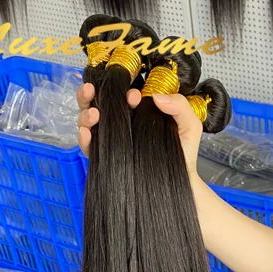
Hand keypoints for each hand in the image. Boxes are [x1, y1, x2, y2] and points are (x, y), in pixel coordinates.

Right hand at [77, 84, 203, 175]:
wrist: (181, 181)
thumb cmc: (183, 154)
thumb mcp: (189, 125)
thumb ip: (180, 106)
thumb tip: (156, 97)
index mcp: (136, 112)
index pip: (120, 95)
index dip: (120, 90)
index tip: (133, 96)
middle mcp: (121, 124)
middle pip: (97, 103)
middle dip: (89, 94)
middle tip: (91, 90)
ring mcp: (112, 141)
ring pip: (88, 122)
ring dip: (85, 114)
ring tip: (95, 114)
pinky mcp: (107, 158)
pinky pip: (89, 147)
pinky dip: (83, 138)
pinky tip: (87, 133)